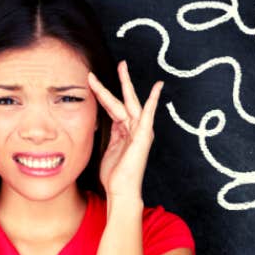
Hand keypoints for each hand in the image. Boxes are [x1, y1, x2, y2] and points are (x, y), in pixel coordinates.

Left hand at [87, 60, 162, 200]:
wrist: (122, 190)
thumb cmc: (115, 175)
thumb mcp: (108, 149)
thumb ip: (110, 134)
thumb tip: (105, 123)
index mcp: (124, 131)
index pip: (114, 107)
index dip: (105, 93)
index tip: (96, 81)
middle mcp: (134, 128)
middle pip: (125, 100)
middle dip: (122, 81)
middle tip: (120, 63)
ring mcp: (140, 131)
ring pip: (131, 102)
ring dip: (126, 84)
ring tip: (123, 67)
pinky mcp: (144, 136)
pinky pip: (147, 114)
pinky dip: (153, 100)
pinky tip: (157, 87)